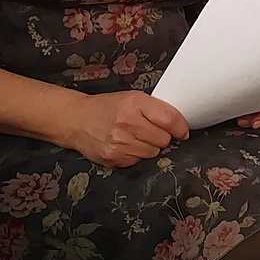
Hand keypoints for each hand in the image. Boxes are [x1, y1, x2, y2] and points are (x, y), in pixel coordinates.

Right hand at [67, 91, 188, 167]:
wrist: (76, 119)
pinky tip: (124, 145)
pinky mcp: (113, 158)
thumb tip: (180, 126)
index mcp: (135, 103)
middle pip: (163, 139)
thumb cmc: (107, 107)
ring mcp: (119, 143)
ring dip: (148, 147)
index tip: (182, 131)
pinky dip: (135, 155)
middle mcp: (127, 123)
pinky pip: (137, 161)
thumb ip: (155, 109)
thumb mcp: (132, 98)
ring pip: (152, 153)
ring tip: (134, 137)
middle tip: (148, 130)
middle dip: (161, 136)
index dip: (180, 127)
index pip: (169, 119)